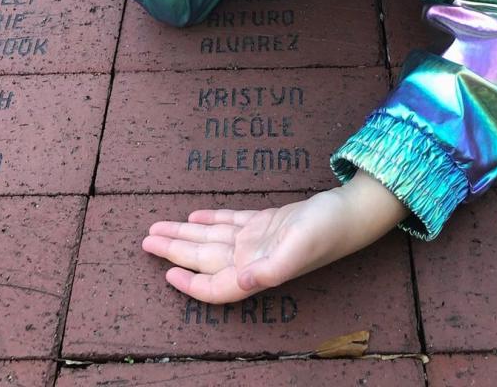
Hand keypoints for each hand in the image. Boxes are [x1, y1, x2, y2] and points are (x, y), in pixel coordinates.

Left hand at [141, 171, 408, 303]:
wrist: (351, 211)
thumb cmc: (327, 231)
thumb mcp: (298, 248)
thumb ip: (269, 270)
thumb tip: (240, 285)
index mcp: (258, 270)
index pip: (215, 285)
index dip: (190, 283)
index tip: (166, 274)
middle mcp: (253, 258)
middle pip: (205, 258)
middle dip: (174, 250)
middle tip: (145, 241)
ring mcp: (259, 240)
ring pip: (212, 239)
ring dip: (185, 235)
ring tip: (158, 228)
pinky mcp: (267, 222)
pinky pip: (231, 222)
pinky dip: (211, 219)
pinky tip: (195, 217)